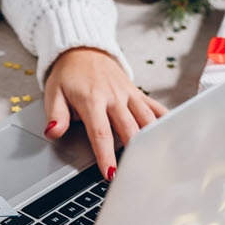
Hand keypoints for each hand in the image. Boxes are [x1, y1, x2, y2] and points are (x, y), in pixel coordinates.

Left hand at [43, 47, 167, 179]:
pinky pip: (155, 108)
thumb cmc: (68, 75)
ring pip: (147, 120)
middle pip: (129, 129)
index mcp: (92, 100)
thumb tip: (52, 132)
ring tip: (156, 161)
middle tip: (136, 174)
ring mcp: (129, 95)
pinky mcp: (138, 93)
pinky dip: (165, 121)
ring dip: (152, 140)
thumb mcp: (54, 93)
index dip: (106, 155)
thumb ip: (55, 115)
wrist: (83, 50)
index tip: (110, 173)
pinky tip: (171, 136)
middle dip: (133, 153)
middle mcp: (114, 97)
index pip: (101, 133)